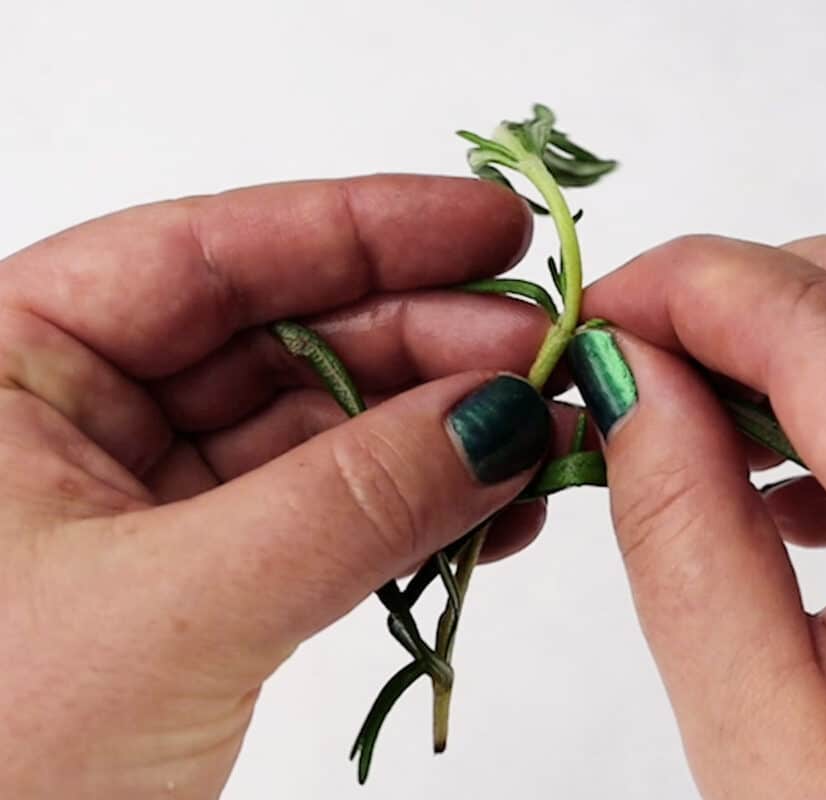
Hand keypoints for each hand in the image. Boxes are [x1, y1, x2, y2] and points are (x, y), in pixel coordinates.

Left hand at [0, 176, 568, 798]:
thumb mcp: (179, 608)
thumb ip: (354, 503)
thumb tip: (497, 415)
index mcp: (9, 365)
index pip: (207, 254)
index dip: (365, 229)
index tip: (492, 227)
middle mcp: (76, 417)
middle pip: (284, 335)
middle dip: (427, 342)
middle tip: (542, 353)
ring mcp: (144, 499)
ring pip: (319, 430)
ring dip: (439, 433)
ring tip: (542, 437)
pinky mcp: (201, 575)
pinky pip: (326, 516)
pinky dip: (414, 513)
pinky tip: (494, 510)